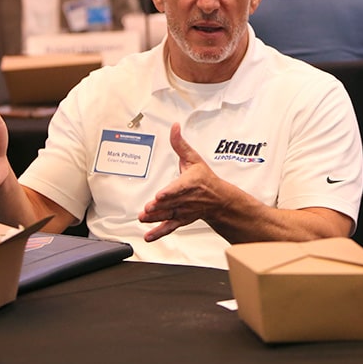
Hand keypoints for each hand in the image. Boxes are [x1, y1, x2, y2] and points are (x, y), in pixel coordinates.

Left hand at [138, 123, 222, 241]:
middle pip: (171, 203)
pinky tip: (148, 236)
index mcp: (190, 182)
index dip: (170, 192)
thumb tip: (174, 128)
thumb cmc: (205, 179)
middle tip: (148, 208)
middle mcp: (186, 198)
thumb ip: (180, 144)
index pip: (179, 187)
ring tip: (144, 218)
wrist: (219, 199)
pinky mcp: (180, 220)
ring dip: (156, 218)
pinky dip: (159, 233)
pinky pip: (169, 227)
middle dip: (159, 206)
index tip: (160, 195)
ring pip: (168, 215)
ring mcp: (183, 210)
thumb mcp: (194, 158)